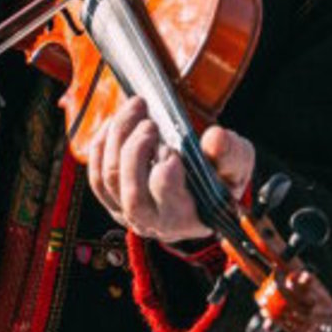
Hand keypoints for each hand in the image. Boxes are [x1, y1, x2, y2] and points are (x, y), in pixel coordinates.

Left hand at [85, 96, 254, 243]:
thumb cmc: (220, 180)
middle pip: (130, 191)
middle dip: (135, 151)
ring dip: (117, 139)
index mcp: (185, 217)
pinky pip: (95, 176)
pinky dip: (101, 146)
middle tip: (150, 123)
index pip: (165, 193)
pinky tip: (115, 123)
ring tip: (135, 109)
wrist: (201, 195)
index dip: (165, 168)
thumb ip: (230, 154)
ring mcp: (127, 212)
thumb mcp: (236, 166)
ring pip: (109, 178)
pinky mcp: (112, 200)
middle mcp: (152, 221)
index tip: (174, 147)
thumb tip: (215, 137)